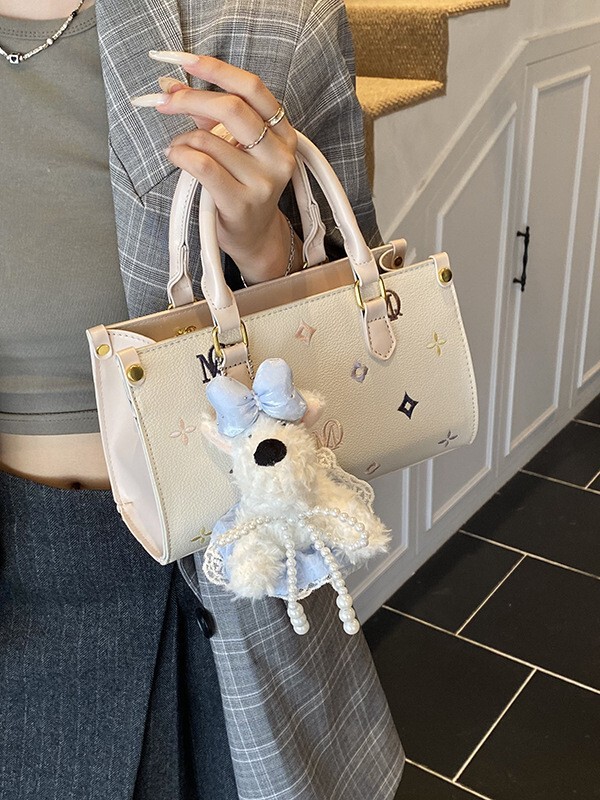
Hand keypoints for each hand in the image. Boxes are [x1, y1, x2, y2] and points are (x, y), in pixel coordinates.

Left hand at [131, 52, 301, 283]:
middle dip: (190, 100)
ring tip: (179, 151)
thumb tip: (171, 84)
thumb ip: (207, 116)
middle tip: (164, 102)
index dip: (217, 70)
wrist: (254, 237)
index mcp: (283, 134)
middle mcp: (278, 156)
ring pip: (208, 140)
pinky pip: (202, 165)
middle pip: (231, 108)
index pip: (252, 89)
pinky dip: (180, 156)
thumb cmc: (241, 188)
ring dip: (182, 141)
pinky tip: (176, 158)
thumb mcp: (233, 148)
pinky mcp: (242, 202)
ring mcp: (263, 181)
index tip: (185, 60)